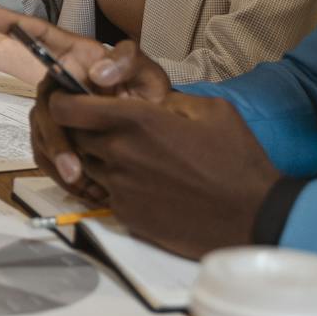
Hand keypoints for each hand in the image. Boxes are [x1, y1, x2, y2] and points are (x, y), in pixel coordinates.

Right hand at [0, 3, 157, 203]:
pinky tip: (84, 187)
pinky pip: (46, 153)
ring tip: (82, 184)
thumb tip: (97, 73)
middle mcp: (57, 79)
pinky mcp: (55, 132)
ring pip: (41, 133)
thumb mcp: (147, 72)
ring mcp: (53, 107)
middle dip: (55, 137)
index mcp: (74, 54)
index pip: (38, 32)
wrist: (153, 127)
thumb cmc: (146, 92)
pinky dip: (61, 171)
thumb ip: (126, 63)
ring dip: (57, 158)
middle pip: (43, 104)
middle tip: (73, 167)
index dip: (8, 20)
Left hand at [38, 86, 282, 258]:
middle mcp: (118, 153)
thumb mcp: (210, 110)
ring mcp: (119, 187)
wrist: (252, 215)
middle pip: (72, 136)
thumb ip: (168, 99)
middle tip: (107, 126)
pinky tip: (144, 182)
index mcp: (136, 121)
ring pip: (85, 165)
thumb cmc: (237, 159)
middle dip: (81, 128)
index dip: (64, 101)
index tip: (75, 100)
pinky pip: (105, 192)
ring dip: (97, 157)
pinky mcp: (126, 214)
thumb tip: (146, 101)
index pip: (68, 108)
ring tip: (131, 155)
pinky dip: (115, 184)